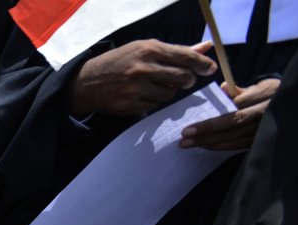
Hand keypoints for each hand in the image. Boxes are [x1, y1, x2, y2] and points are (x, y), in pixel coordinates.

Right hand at [70, 40, 216, 116]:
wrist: (87, 82)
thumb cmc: (120, 62)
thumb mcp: (145, 49)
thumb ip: (176, 50)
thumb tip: (206, 47)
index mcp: (148, 50)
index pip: (184, 57)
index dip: (201, 63)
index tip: (211, 68)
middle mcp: (142, 69)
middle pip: (182, 77)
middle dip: (187, 79)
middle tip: (184, 79)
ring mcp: (135, 89)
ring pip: (169, 93)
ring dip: (168, 90)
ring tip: (155, 85)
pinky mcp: (129, 105)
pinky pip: (154, 105)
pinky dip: (152, 100)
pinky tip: (141, 94)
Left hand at [180, 78, 280, 149]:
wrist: (284, 106)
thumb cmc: (266, 94)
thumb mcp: (257, 86)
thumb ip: (238, 89)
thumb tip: (223, 88)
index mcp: (263, 95)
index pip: (235, 107)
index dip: (214, 118)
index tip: (191, 124)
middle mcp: (264, 112)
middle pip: (233, 123)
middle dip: (207, 131)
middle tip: (184, 136)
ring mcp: (262, 128)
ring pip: (234, 137)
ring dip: (209, 141)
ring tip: (188, 143)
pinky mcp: (259, 139)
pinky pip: (237, 145)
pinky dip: (220, 146)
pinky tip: (204, 146)